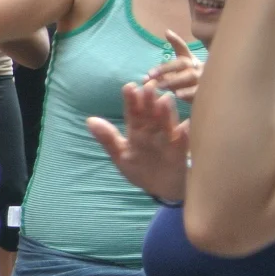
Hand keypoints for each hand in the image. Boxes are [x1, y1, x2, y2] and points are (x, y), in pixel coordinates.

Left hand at [86, 78, 189, 201]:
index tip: (129, 87)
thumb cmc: (140, 168)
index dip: (131, 100)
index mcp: (138, 130)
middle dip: (149, 101)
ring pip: (167, 124)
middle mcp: (154, 131)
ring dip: (166, 114)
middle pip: (151, 114)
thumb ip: (107, 139)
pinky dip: (184, 135)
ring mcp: (168, 140)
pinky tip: (184, 127)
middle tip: (148, 86)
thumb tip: (90, 120)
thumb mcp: (120, 155)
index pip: (133, 113)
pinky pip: (182, 143)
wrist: (161, 189)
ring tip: (165, 100)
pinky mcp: (179, 152)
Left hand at [144, 30, 202, 101]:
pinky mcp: (203, 90)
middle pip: (182, 63)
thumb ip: (161, 76)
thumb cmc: (186, 82)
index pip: (182, 48)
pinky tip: (177, 95)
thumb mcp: (175, 76)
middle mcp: (195, 66)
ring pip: (188, 76)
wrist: (209, 93)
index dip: (176, 40)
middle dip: (165, 69)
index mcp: (189, 60)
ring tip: (160, 86)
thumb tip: (144, 79)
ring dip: (173, 81)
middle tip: (150, 75)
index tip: (167, 32)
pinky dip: (187, 93)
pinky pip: (196, 91)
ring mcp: (201, 78)